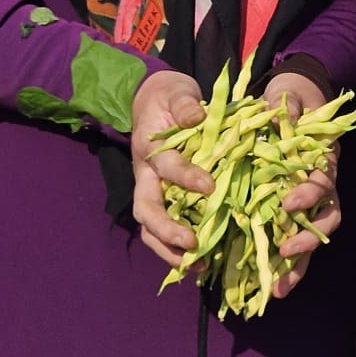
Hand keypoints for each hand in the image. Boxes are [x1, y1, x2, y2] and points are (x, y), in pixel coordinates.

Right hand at [130, 69, 209, 269]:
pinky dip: (177, 248)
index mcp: (150, 149)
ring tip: (197, 265)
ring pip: (150, 227)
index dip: (185, 177)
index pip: (165, 167)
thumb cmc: (168, 97)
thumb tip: (196, 115)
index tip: (210, 187)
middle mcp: (146, 175)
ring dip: (169, 250)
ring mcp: (152, 190)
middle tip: (192, 244)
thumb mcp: (176, 92)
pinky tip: (202, 260)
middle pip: (146, 210)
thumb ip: (185, 104)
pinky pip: (164, 228)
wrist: (151, 100)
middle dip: (166, 231)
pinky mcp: (162, 198)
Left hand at [260, 70, 344, 298]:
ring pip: (310, 240)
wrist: (293, 100)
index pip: (323, 183)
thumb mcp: (290, 96)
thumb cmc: (293, 98)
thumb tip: (285, 112)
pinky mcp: (289, 211)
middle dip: (306, 241)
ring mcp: (307, 202)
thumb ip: (289, 106)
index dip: (309, 195)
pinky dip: (280, 265)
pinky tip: (266, 285)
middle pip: (325, 221)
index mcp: (323, 161)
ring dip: (296, 267)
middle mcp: (321, 186)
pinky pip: (289, 241)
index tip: (288, 202)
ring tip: (277, 290)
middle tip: (285, 254)